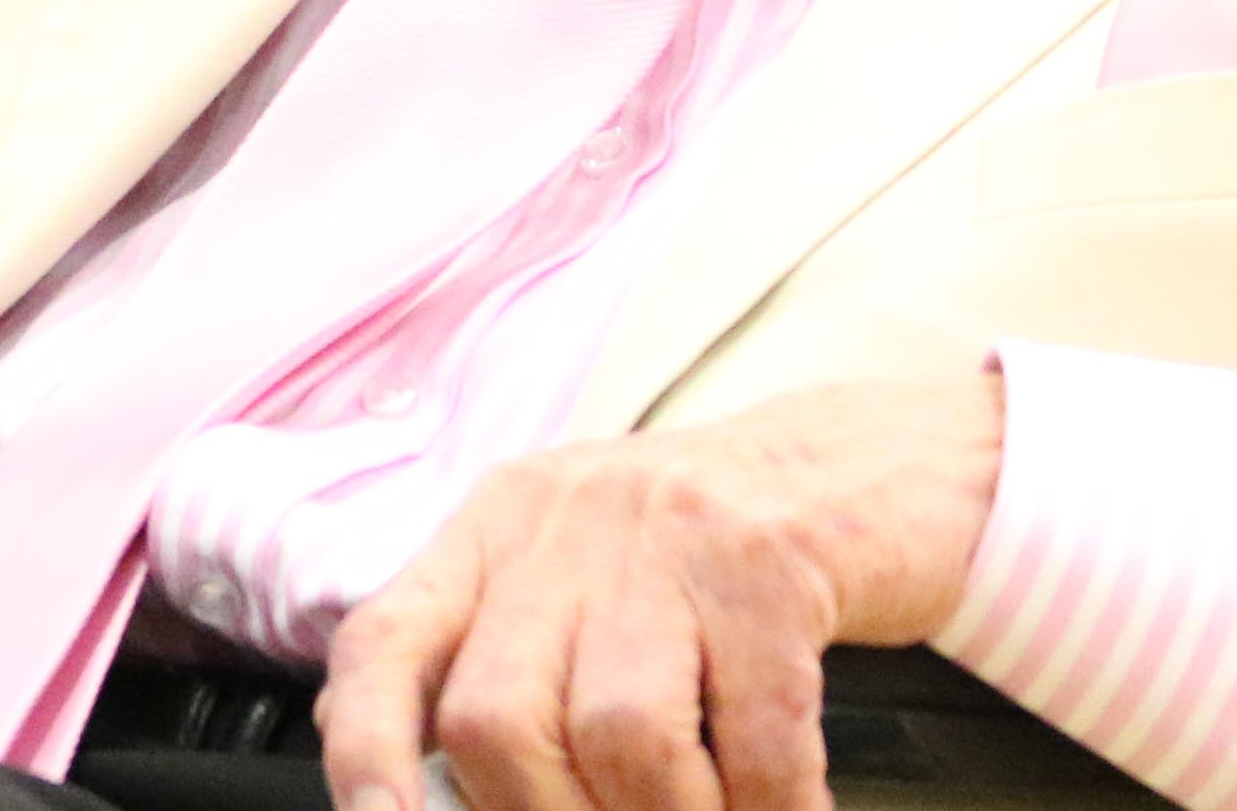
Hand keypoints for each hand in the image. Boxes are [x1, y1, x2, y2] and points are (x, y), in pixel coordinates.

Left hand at [320, 375, 1008, 810]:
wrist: (873, 460)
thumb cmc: (713, 554)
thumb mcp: (585, 584)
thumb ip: (510, 669)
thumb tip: (428, 788)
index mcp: (494, 529)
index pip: (386, 642)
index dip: (363, 746)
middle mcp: (565, 519)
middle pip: (500, 718)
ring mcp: (670, 534)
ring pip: (620, 736)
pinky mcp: (773, 564)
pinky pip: (756, 738)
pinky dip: (772, 806)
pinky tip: (789, 807)